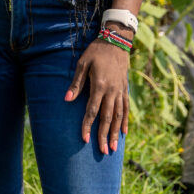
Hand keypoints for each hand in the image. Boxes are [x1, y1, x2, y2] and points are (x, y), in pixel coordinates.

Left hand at [65, 38, 129, 153]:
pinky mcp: (125, 90)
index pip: (92, 110)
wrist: (116, 42)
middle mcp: (112, 91)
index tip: (85, 139)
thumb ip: (76, 83)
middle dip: (103, 135)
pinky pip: (126, 109)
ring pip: (119, 116)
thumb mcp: (82, 63)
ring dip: (115, 133)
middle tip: (102, 151)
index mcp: (99, 85)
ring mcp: (120, 91)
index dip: (88, 125)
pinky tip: (123, 133)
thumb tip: (67, 99)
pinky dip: (125, 121)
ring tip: (113, 148)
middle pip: (107, 117)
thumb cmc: (96, 52)